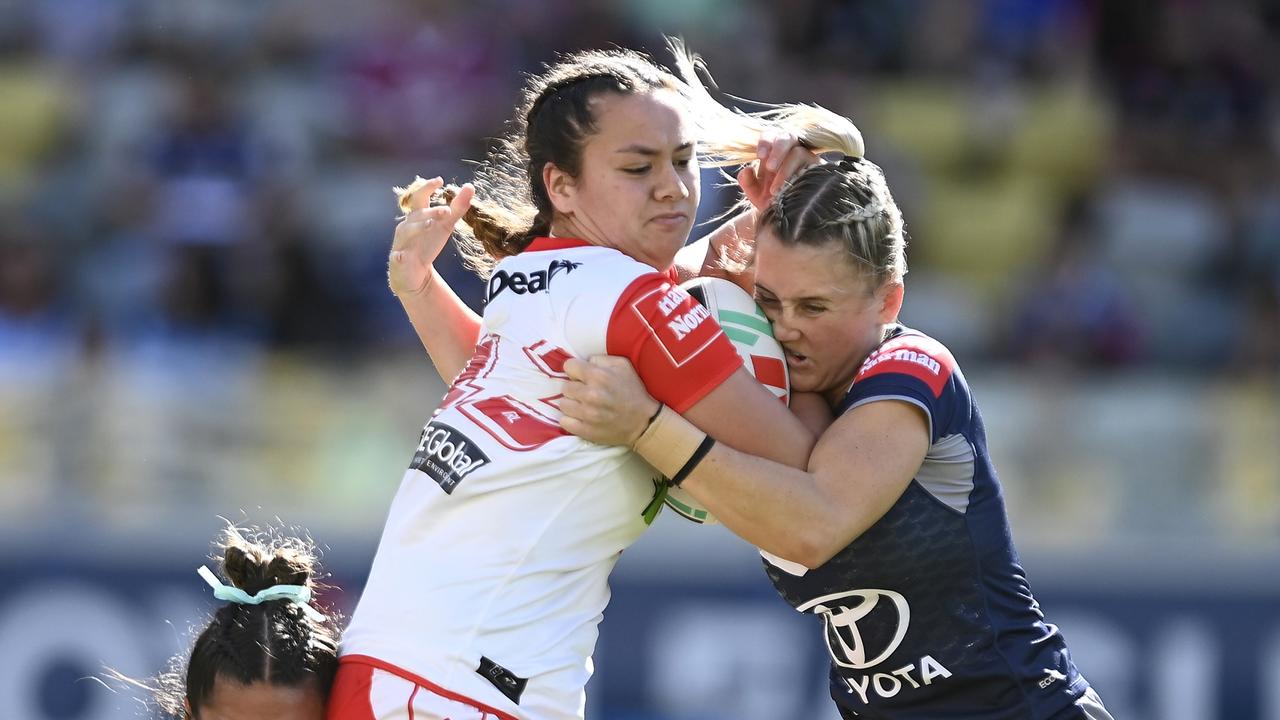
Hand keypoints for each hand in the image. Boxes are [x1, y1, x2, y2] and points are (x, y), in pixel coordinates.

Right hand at [388, 176, 473, 295]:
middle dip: (430, 211)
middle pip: (416, 214)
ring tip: (430, 225)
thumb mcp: (445, 224)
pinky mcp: (398, 261)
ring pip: (407, 232)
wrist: (415, 272)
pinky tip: (401, 256)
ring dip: (418, 228)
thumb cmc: (428, 243)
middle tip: (447, 211)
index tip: (439, 180)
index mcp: (418, 215)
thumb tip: (470, 186)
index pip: (420, 197)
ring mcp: (401, 243)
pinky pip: (397, 257)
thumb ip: (457, 207)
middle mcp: (407, 226)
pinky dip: (398, 256)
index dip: (427, 188)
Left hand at [559, 356, 660, 446]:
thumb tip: (584, 362)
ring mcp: (587, 414)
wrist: (644, 421)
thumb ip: (600, 359)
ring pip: (563, 404)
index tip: (581, 375)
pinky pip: (564, 422)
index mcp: (599, 376)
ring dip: (571, 403)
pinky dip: (570, 419)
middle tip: (584, 391)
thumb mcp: (622, 365)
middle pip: (565, 386)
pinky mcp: (585, 431)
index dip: (575, 370)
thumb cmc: (633, 390)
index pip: (568, 366)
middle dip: (574, 387)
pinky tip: (580, 417)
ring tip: (582, 405)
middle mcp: (591, 394)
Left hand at [738, 130, 821, 210]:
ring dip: (785, 169)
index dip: (765, 141)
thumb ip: (747, 182)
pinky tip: (790, 191)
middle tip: (770, 167)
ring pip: (799, 152)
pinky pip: (812, 166)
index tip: (759, 156)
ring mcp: (807, 160)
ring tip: (774, 190)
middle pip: (788, 136)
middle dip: (777, 150)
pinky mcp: (818, 170)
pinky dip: (798, 177)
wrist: (790, 219)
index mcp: (774, 153)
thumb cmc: (772, 202)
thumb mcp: (756, 194)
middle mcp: (791, 152)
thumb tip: (746, 170)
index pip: (771, 135)